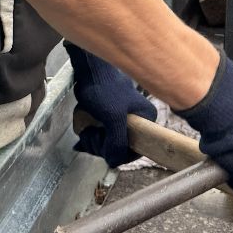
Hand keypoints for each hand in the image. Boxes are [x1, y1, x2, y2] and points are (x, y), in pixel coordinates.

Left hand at [64, 42, 157, 166]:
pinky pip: (100, 136)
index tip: (105, 144)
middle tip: (93, 133)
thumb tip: (114, 162)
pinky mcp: (108, 118)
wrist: (89, 69)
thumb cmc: (104, 89)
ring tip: (87, 128)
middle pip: (119, 149)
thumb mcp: (114, 118)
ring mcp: (122, 121)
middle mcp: (138, 122)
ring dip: (93, 141)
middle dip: (101, 145)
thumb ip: (117, 142)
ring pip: (107, 144)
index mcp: (147, 120)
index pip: (135, 150)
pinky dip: (90, 135)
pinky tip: (85, 129)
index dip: (118, 152)